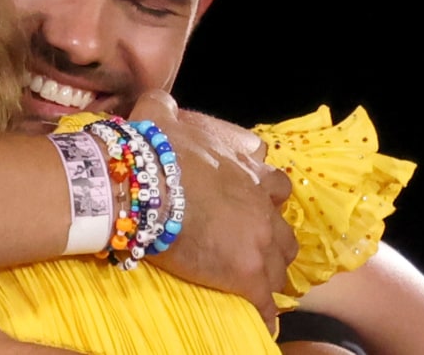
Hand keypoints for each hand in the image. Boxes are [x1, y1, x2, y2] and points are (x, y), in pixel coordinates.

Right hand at [129, 90, 296, 331]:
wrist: (141, 183)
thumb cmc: (149, 147)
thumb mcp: (158, 113)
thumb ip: (165, 107)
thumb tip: (157, 101)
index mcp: (243, 161)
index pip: (268, 175)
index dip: (259, 188)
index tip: (247, 197)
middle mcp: (260, 197)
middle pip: (282, 220)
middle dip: (270, 230)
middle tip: (252, 241)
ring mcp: (258, 236)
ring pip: (282, 259)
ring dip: (269, 268)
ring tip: (254, 281)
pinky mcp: (247, 272)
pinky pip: (264, 302)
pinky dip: (263, 312)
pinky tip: (260, 321)